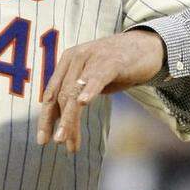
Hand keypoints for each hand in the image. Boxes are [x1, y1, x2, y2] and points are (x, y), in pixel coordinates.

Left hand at [37, 29, 164, 152]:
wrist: (145, 46)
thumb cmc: (117, 66)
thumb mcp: (93, 79)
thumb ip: (77, 93)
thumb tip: (62, 120)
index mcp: (68, 61)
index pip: (51, 93)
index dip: (46, 117)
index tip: (43, 140)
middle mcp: (76, 57)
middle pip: (61, 95)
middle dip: (59, 123)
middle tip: (59, 144)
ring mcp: (92, 58)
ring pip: (74, 92)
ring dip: (69, 119)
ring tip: (65, 138)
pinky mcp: (111, 62)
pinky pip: (96, 78)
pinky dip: (88, 90)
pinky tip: (82, 102)